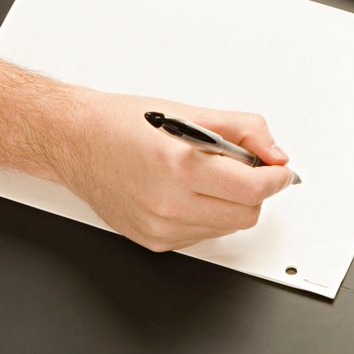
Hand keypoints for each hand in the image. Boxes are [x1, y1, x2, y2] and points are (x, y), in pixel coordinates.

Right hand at [50, 88, 297, 251]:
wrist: (74, 141)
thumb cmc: (122, 125)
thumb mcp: (190, 112)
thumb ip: (243, 130)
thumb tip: (275, 153)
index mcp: (180, 165)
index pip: (253, 189)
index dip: (275, 179)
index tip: (279, 171)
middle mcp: (169, 202)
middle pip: (246, 215)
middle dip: (254, 192)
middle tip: (244, 170)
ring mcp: (161, 227)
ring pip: (226, 228)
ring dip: (230, 205)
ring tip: (208, 177)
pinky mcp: (154, 241)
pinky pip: (202, 236)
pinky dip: (207, 216)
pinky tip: (187, 193)